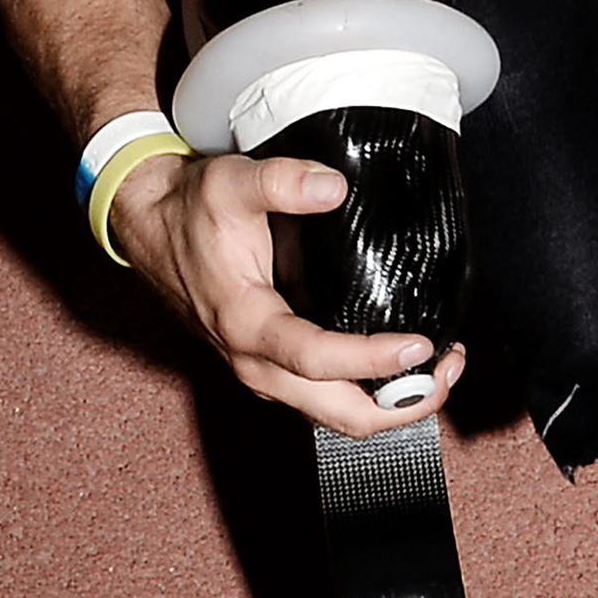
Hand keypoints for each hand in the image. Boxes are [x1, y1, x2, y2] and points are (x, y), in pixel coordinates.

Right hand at [102, 142, 465, 437]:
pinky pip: (327, 402)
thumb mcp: (230, 182)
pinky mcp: (271, 368)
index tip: (422, 345)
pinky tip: (401, 366)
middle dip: (402, 402)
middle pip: (341, 415)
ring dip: (392, 405)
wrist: (149, 226)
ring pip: (337, 416)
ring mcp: (263, 372)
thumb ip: (282, 181)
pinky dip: (369, 394)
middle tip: (448, 366)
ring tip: (439, 369)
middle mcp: (254, 363)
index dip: (375, 361)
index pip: (319, 362)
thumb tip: (332, 187)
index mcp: (247, 325)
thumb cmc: (189, 210)